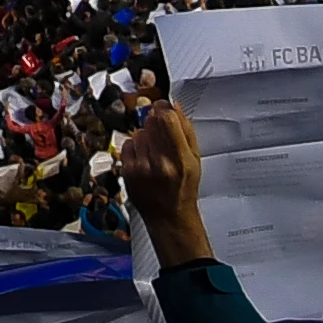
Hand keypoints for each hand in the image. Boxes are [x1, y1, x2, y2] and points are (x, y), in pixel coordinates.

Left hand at [118, 99, 213, 267]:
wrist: (169, 216)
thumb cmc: (184, 188)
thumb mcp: (195, 160)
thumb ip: (186, 131)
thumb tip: (175, 106)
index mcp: (181, 159)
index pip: (167, 119)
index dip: (164, 108)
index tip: (165, 107)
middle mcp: (160, 163)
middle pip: (151, 122)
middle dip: (157, 122)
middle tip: (163, 135)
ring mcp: (141, 167)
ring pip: (139, 132)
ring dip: (146, 136)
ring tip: (155, 152)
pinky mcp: (127, 170)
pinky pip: (128, 143)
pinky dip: (135, 147)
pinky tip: (144, 158)